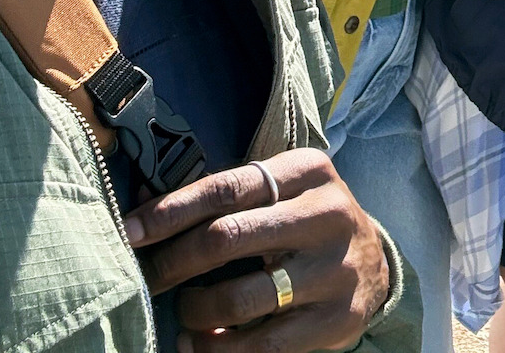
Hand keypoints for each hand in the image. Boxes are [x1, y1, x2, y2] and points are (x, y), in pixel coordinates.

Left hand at [125, 150, 388, 350]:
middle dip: (174, 263)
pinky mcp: (337, 318)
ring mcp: (335, 268)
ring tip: (182, 315)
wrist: (375, 266)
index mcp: (307, 171)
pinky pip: (262, 345)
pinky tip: (201, 343)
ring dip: (195, 312)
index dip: (170, 212)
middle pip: (227, 238)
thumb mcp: (281, 193)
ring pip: (240, 298)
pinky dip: (219, 349)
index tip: (129, 232)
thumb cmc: (307, 223)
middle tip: (149, 278)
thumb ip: (226, 197)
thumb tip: (143, 201)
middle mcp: (326, 212)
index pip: (225, 187)